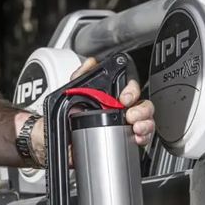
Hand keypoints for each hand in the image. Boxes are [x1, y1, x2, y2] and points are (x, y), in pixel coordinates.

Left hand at [28, 56, 155, 166]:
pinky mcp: (124, 142)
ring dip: (145, 123)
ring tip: (135, 128)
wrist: (58, 142)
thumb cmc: (65, 119)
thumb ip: (80, 77)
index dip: (131, 91)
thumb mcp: (70, 93)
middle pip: (142, 105)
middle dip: (142, 110)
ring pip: (145, 120)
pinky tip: (137, 138)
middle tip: (131, 115)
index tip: (125, 99)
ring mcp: (124, 126)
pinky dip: (144, 137)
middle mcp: (120, 111)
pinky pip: (141, 138)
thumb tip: (90, 63)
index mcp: (110, 97)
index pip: (129, 89)